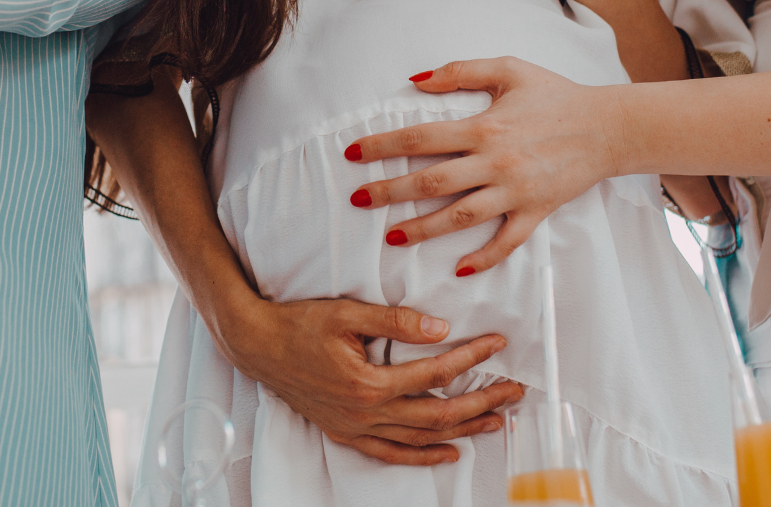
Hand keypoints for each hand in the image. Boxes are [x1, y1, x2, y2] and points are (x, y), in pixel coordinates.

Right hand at [220, 296, 523, 464]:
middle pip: (438, 414)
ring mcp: (355, 427)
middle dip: (482, 402)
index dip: (472, 357)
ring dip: (462, 431)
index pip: (436, 373)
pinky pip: (390, 453)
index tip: (498, 343)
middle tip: (514, 391)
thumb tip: (440, 329)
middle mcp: (366, 413)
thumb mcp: (347, 312)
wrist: (256, 344)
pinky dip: (422, 456)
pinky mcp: (346, 432)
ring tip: (496, 421)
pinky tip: (448, 452)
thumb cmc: (299, 324)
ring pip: (420, 438)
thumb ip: (395, 322)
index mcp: (369, 383)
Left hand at [348, 58, 623, 274]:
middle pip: (431, 182)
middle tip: (357, 200)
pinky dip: (483, 258)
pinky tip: (458, 269)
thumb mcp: (508, 69)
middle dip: (389, 191)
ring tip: (392, 236)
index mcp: (484, 126)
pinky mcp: (536, 211)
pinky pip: (506, 242)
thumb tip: (415, 80)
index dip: (382, 145)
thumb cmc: (556, 94)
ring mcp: (516, 191)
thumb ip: (460, 71)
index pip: (420, 138)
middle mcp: (496, 162)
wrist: (608, 126)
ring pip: (460, 216)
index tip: (353, 154)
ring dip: (423, 229)